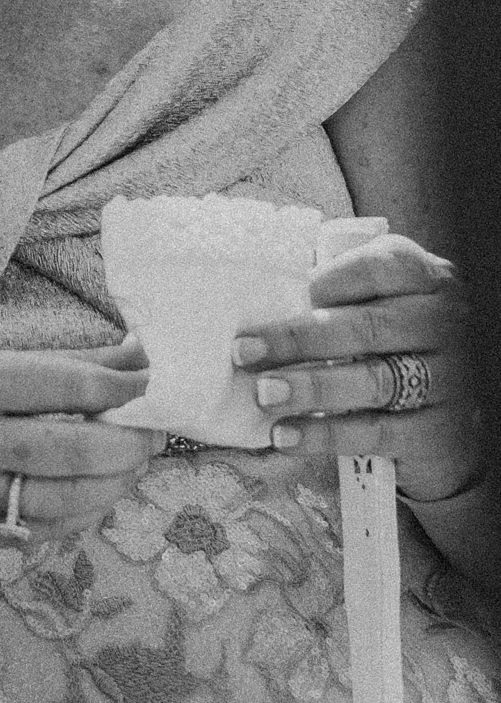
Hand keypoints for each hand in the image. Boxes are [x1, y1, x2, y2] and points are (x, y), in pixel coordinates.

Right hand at [0, 343, 159, 562]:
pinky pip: (44, 529)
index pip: (67, 386)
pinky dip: (81, 512)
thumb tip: (119, 361)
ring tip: (128, 463)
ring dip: (115, 482)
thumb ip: (35, 367)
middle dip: (133, 440)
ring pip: (71, 497)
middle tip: (154, 429)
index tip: (152, 382)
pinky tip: (91, 494)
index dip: (123, 387)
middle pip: (80, 448)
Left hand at [236, 233, 481, 502]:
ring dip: (310, 387)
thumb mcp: (385, 305)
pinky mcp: (436, 431)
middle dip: (298, 339)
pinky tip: (286, 435)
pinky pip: (375, 431)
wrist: (459, 423)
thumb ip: (341, 290)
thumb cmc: (398, 348)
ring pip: (372, 380)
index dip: (328, 279)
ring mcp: (445, 379)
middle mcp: (443, 324)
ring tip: (263, 393)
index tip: (280, 294)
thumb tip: (262, 288)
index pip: (377, 267)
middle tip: (244, 351)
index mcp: (427, 279)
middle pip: (366, 327)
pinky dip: (325, 434)